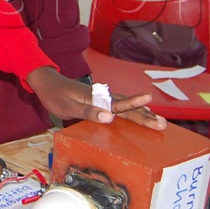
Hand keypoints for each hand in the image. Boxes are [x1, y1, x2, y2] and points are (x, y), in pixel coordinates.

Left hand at [26, 66, 165, 130]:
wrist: (46, 83)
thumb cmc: (55, 95)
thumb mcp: (68, 106)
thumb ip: (88, 112)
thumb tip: (110, 117)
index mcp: (97, 99)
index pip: (120, 104)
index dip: (135, 104)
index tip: (150, 102)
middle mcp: (102, 97)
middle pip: (128, 107)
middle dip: (145, 116)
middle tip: (163, 125)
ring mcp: (101, 98)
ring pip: (126, 106)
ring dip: (142, 113)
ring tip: (158, 120)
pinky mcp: (98, 101)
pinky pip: (120, 107)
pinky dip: (132, 110)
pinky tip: (139, 113)